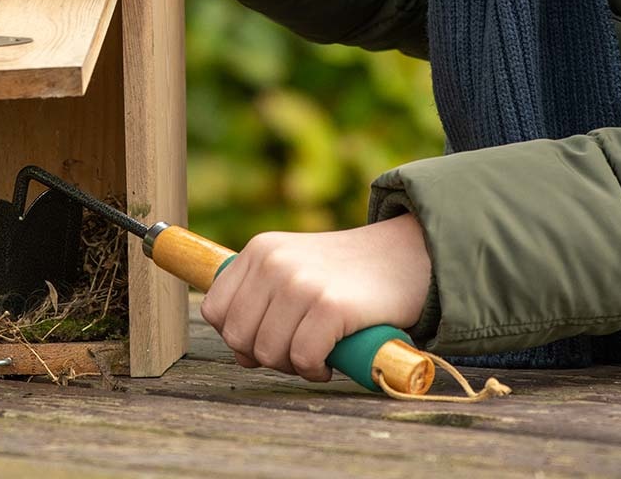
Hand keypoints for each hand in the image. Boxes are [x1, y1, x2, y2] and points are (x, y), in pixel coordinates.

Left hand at [199, 214, 432, 382]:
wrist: (406, 255)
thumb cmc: (347, 273)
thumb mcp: (293, 265)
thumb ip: (261, 297)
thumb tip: (241, 352)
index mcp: (259, 250)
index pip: (214, 310)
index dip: (237, 335)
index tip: (266, 337)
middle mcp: (273, 262)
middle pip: (237, 337)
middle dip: (265, 355)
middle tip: (297, 348)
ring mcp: (300, 282)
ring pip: (267, 353)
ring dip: (292, 365)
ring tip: (316, 351)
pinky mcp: (329, 305)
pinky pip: (303, 359)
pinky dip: (316, 370)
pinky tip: (331, 358)